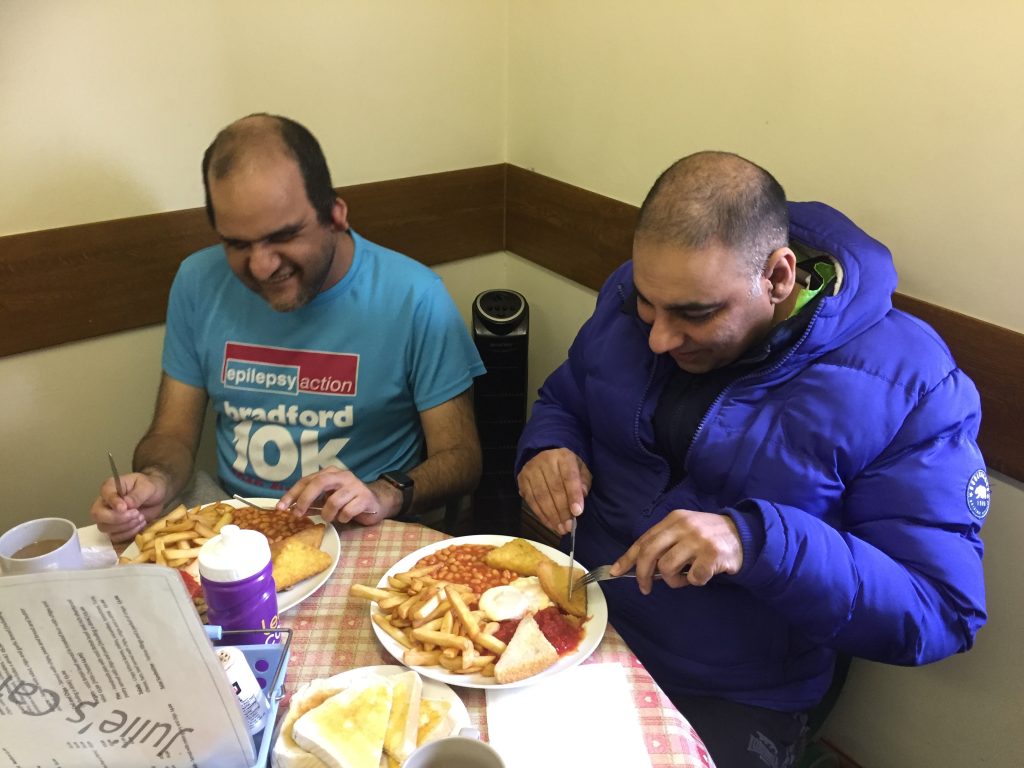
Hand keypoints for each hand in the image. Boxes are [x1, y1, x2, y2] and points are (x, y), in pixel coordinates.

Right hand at [89, 471, 168, 542]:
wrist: (156, 498)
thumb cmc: (150, 488)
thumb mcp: (147, 487)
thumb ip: (137, 495)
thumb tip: (127, 504)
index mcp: (111, 487)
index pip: (105, 494)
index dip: (113, 502)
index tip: (125, 508)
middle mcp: (105, 502)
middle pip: (98, 514)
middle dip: (117, 518)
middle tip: (136, 513)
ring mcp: (107, 517)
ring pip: (105, 527)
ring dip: (125, 526)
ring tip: (141, 518)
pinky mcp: (115, 528)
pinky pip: (114, 536)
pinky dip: (128, 533)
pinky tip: (140, 525)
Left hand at [279, 467, 396, 525]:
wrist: (376, 502)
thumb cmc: (348, 501)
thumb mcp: (326, 500)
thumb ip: (311, 502)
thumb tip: (290, 508)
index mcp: (330, 473)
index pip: (306, 480)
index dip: (292, 494)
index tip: (280, 507)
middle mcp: (342, 476)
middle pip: (319, 483)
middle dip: (305, 500)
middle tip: (297, 514)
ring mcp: (355, 486)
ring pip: (334, 500)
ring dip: (328, 514)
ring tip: (330, 518)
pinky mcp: (365, 498)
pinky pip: (348, 511)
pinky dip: (343, 518)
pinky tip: (345, 518)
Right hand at [517, 448, 591, 534]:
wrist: (543, 455)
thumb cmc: (566, 466)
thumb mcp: (580, 468)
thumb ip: (584, 481)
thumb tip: (582, 495)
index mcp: (563, 457)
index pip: (569, 477)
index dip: (573, 495)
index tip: (577, 512)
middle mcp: (545, 461)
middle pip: (554, 489)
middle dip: (563, 511)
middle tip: (569, 527)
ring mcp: (531, 470)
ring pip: (541, 497)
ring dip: (552, 516)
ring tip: (560, 529)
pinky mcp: (522, 480)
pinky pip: (531, 501)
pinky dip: (541, 515)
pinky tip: (550, 524)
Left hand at [611, 509, 743, 593]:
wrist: (745, 535)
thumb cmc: (709, 537)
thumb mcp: (686, 531)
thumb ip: (666, 544)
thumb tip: (640, 567)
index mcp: (673, 520)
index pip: (644, 540)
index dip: (627, 558)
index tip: (615, 572)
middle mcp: (684, 526)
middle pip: (650, 553)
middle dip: (643, 574)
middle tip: (645, 588)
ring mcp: (698, 540)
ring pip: (669, 568)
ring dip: (674, 581)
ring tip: (686, 577)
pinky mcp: (712, 555)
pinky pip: (693, 578)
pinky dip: (695, 582)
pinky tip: (704, 574)